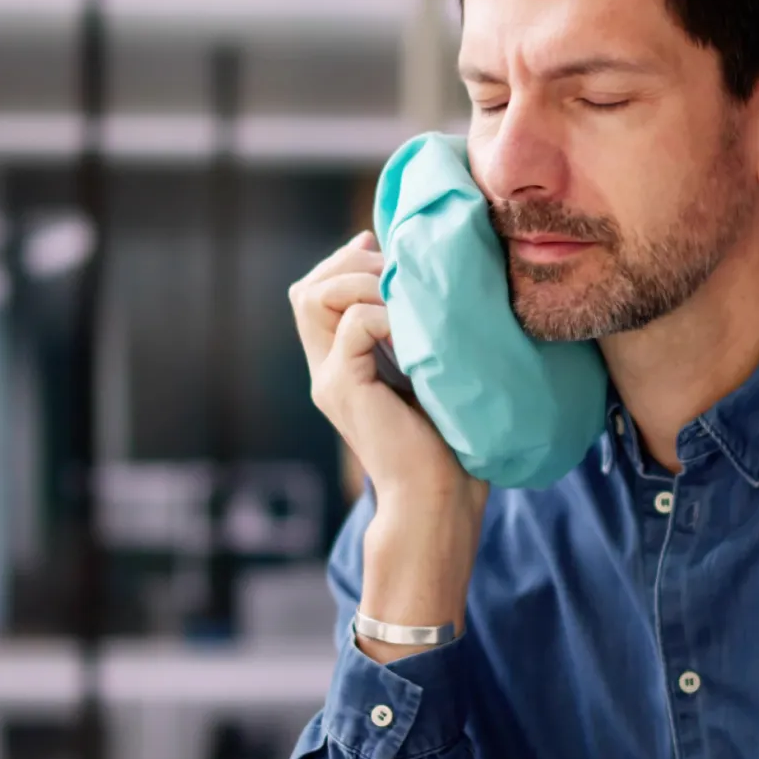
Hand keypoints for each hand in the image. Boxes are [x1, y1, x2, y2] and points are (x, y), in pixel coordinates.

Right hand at [288, 230, 488, 651]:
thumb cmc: (451, 445)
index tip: (389, 256)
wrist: (440, 501)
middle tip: (397, 272)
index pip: (315, 294)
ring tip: (405, 297)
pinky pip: (353, 323)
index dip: (345, 264)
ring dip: (362, 281)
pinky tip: (417, 331)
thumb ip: (418, 337)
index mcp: (343, 366)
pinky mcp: (343, 388)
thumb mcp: (432, 374)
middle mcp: (327, 370)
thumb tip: (430, 287)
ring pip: (314, 296)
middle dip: (350, 264)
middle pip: (306, 289)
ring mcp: (330, 379)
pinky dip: (386, 312)